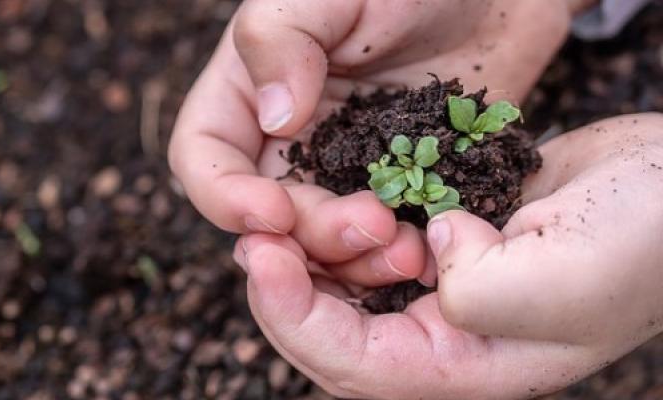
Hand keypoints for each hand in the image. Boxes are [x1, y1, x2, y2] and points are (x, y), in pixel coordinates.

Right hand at [169, 0, 575, 286]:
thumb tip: (275, 120)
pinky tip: (432, 248)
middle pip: (270, 216)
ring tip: (410, 249)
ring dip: (356, 260)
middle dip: (311, 234)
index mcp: (250, 92)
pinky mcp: (397, 189)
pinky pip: (383, 240)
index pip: (204, 156)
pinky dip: (398, 255)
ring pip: (324, 243)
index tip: (274, 212)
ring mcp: (344, 170)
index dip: (224, 196)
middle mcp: (289, 141)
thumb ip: (282, 37)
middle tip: (372, 225)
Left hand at [234, 114, 662, 398]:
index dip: (295, 317)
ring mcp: (442, 291)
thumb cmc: (640, 243)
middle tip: (252, 236)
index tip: (261, 258)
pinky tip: (329, 202)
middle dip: (286, 290)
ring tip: (281, 217)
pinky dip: (344, 229)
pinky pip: (373, 249)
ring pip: (347, 291)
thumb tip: (429, 252)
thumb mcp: (563, 280)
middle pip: (335, 335)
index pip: (355, 366)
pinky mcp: (444, 246)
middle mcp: (446, 339)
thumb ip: (479, 290)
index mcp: (468, 368)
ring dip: (310, 257)